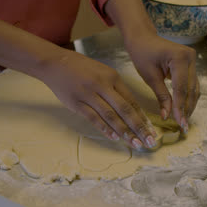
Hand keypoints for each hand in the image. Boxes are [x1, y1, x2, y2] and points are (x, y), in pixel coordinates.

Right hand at [39, 49, 156, 149]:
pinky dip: (104, 129)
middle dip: (139, 127)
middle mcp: (103, 85)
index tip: (151, 129)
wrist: (55, 63)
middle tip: (149, 141)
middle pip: (125, 109)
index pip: (131, 100)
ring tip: (134, 143)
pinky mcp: (76, 102)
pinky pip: (93, 118)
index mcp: (112, 77)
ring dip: (124, 131)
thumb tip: (129, 109)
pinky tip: (114, 137)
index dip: (142, 117)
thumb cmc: (81, 68)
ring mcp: (89, 94)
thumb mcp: (102, 72)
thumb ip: (115, 88)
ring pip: (110, 116)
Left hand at [125, 32, 199, 134]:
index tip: (180, 123)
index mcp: (180, 57)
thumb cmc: (142, 54)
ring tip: (184, 121)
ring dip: (189, 105)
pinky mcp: (191, 64)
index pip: (181, 88)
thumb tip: (167, 116)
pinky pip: (191, 84)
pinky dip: (187, 97)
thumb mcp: (150, 77)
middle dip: (186, 109)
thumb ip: (161, 96)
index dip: (180, 107)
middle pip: (190, 89)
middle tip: (184, 127)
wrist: (143, 38)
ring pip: (194, 88)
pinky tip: (184, 109)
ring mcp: (193, 60)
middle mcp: (190, 58)